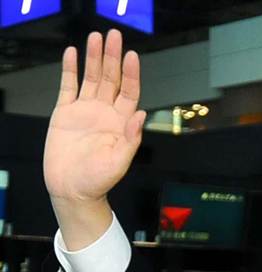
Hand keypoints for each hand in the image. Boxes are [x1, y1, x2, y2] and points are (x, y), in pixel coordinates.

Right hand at [44, 29, 144, 206]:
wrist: (72, 191)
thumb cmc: (98, 182)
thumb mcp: (119, 162)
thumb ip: (131, 139)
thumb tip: (141, 115)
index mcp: (121, 124)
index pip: (129, 92)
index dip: (131, 74)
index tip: (132, 56)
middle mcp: (104, 113)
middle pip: (111, 79)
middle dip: (113, 57)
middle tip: (114, 36)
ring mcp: (85, 111)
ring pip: (91, 77)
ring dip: (94, 58)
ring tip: (95, 37)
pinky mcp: (66, 113)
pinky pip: (68, 86)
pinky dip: (70, 69)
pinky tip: (72, 54)